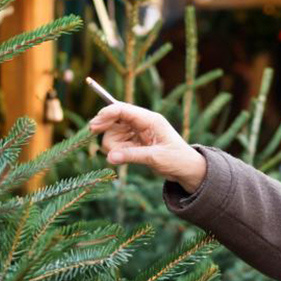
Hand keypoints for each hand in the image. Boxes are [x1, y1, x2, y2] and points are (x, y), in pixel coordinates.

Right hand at [88, 103, 207, 192]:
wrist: (187, 170)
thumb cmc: (177, 159)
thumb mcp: (156, 157)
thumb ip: (132, 156)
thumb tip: (110, 157)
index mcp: (150, 119)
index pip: (123, 110)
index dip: (107, 114)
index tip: (94, 124)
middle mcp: (142, 123)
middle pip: (114, 119)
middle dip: (105, 127)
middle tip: (93, 132)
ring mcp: (137, 133)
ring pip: (113, 133)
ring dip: (112, 145)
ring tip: (122, 157)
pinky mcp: (134, 143)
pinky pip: (117, 144)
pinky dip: (116, 152)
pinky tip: (123, 158)